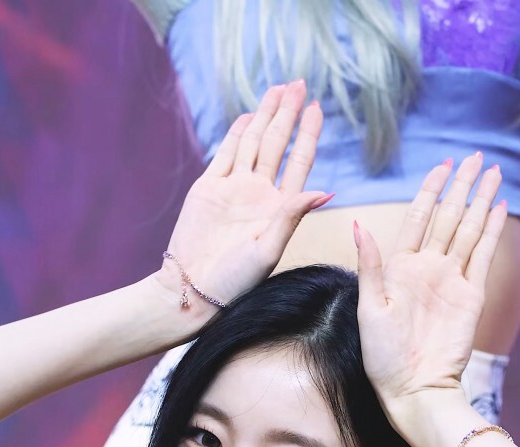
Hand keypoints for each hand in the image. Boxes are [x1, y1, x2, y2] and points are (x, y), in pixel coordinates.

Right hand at [158, 80, 328, 317]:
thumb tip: (326, 191)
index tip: (318, 109)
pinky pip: (227, 153)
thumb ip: (291, 217)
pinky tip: (250, 117)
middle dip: (288, 114)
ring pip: (253, 143)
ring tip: (279, 89)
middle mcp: (258, 195)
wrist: (192, 289)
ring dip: (266, 116)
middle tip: (300, 84)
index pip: (299, 162)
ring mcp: (233, 189)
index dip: (308, 135)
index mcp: (278, 209)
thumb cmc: (234, 281)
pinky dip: (238, 133)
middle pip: (277, 144)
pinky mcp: (209, 188)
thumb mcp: (268, 250)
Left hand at [354, 156, 505, 415]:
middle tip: (477, 157)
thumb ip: (370, 265)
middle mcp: (429, 268)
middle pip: (448, 216)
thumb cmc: (384, 357)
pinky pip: (482, 255)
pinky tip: (498, 208)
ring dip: (481, 201)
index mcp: (401, 267)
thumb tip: (360, 225)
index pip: (419, 217)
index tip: (442, 164)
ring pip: (469, 230)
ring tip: (493, 172)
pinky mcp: (471, 296)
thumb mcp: (370, 308)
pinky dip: (491, 230)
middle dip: (462, 186)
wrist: (414, 389)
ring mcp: (452, 280)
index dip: (431, 189)